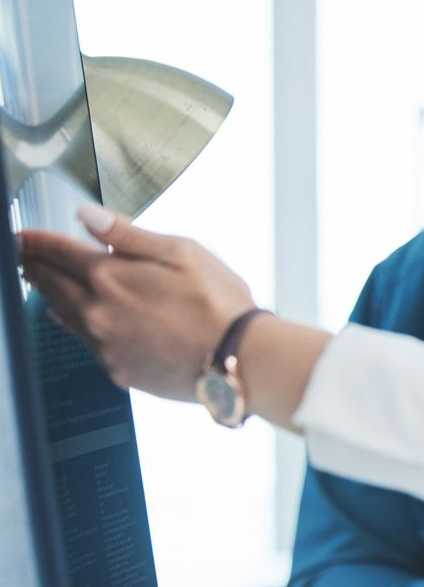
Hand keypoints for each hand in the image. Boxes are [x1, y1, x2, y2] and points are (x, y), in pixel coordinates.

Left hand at [18, 205, 255, 399]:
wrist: (238, 360)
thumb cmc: (220, 304)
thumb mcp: (183, 253)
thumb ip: (130, 235)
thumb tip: (88, 216)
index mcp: (111, 276)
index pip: (56, 251)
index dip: (34, 240)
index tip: (22, 236)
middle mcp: (97, 312)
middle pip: (49, 284)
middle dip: (33, 265)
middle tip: (23, 256)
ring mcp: (105, 344)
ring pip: (62, 314)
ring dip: (49, 294)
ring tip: (40, 281)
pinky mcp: (117, 370)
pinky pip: (84, 342)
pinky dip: (73, 324)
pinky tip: (72, 318)